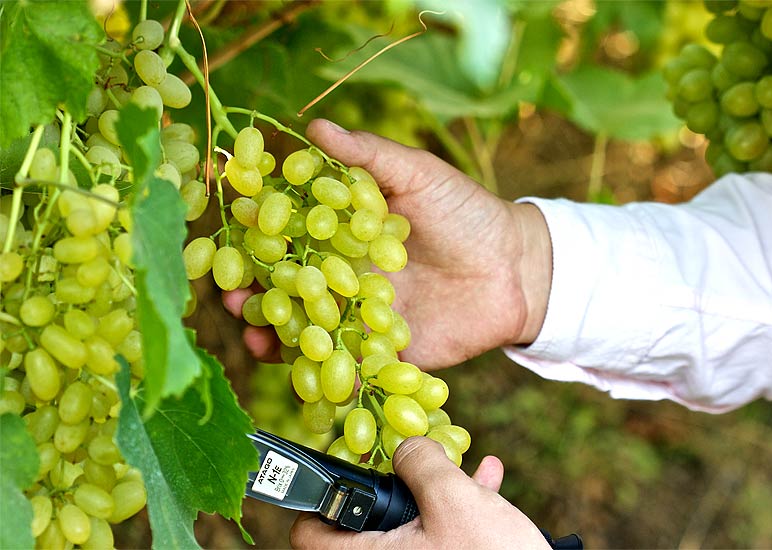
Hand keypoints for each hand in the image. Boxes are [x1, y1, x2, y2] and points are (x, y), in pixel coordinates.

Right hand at [225, 120, 552, 368]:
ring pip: (307, 325)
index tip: (232, 221)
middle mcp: (345, 273)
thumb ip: (370, 157)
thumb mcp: (420, 175)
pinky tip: (295, 367)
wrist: (518, 269)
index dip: (259, 227)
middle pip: (288, 282)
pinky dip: (316, 368)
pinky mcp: (382, 351)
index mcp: (346, 230)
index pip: (291, 228)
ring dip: (274, 330)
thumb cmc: (468, 212)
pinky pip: (344, 362)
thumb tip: (315, 125)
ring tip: (251, 331)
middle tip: (231, 292)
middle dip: (255, 288)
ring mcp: (361, 314)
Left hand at [289, 437, 548, 549]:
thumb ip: (421, 461)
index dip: (319, 495)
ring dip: (432, 495)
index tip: (345, 468)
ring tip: (464, 468)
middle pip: (363, 525)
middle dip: (396, 484)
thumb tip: (406, 445)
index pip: (308, 532)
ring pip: (406, 531)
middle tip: (417, 462)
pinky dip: (454, 515)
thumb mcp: (454, 497)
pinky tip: (489, 482)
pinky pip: (435, 541)